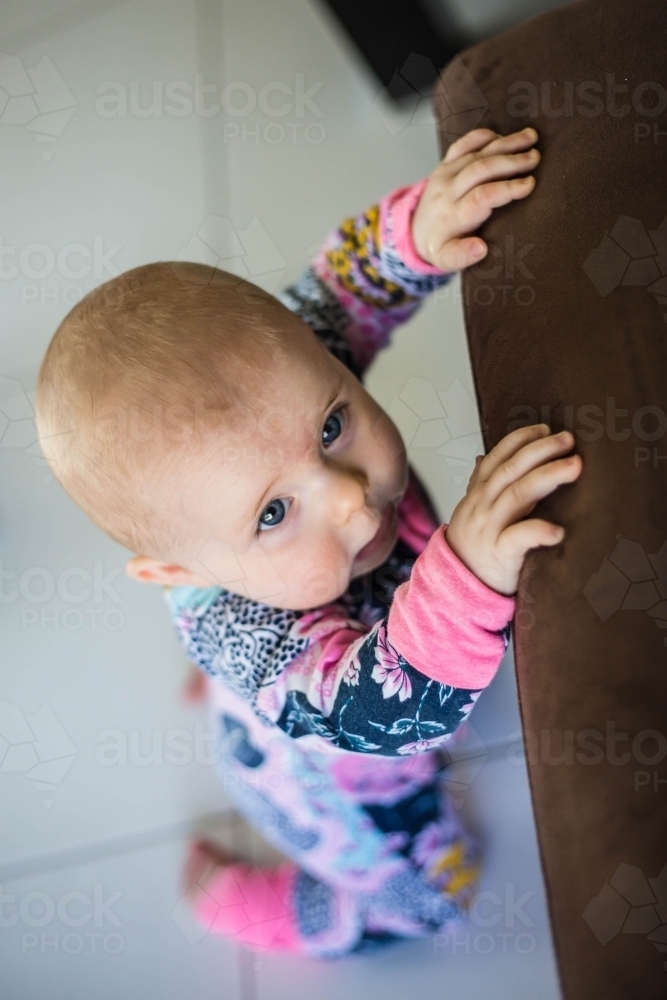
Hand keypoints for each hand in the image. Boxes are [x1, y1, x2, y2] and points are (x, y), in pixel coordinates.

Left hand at [411, 127, 539, 271]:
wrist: (415, 232)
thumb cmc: (441, 247)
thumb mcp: (447, 259)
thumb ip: (461, 256)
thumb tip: (481, 249)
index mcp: (452, 216)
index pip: (482, 197)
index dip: (507, 188)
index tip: (530, 184)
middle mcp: (447, 191)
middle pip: (481, 170)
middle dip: (511, 162)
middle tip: (536, 158)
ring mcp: (445, 174)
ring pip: (476, 154)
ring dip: (505, 144)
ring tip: (531, 138)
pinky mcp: (445, 164)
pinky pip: (462, 144)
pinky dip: (483, 136)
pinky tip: (503, 136)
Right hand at [445, 424, 582, 595]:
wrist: (454, 589)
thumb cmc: (473, 550)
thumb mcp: (471, 513)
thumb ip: (480, 485)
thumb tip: (482, 457)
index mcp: (477, 495)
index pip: (496, 458)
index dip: (519, 440)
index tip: (544, 429)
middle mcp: (481, 507)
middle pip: (510, 470)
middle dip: (540, 450)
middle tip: (567, 440)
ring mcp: (489, 529)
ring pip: (517, 495)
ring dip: (547, 476)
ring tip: (574, 466)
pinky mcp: (499, 554)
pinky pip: (517, 539)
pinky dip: (538, 531)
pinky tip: (558, 530)